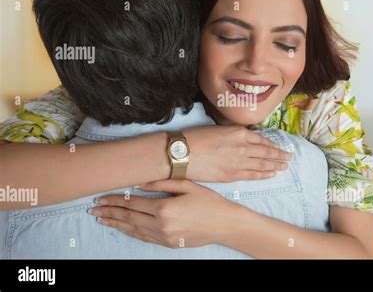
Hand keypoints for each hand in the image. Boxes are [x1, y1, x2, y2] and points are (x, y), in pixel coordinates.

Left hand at [90, 180, 243, 247]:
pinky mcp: (169, 243)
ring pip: (133, 230)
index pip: (132, 204)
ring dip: (116, 224)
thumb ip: (162, 183)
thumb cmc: (209, 202)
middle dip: (110, 212)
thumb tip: (139, 183)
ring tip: (102, 219)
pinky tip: (123, 228)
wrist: (225, 224)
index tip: (101, 198)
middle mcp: (161, 225)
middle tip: (94, 210)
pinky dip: (131, 233)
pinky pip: (144, 238)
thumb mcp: (187, 186)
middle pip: (129, 218)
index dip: (115, 200)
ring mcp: (164, 237)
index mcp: (165, 208)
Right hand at [183, 125, 291, 182]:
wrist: (181, 153)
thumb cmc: (194, 138)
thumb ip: (233, 135)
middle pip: (266, 151)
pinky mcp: (232, 175)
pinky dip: (264, 174)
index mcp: (239, 132)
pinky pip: (253, 175)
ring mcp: (238, 162)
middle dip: (279, 155)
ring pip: (262, 164)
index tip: (279, 146)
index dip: (272, 144)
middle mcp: (242, 147)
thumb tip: (243, 139)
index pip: (261, 139)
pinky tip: (271, 174)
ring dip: (275, 165)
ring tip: (285, 166)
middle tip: (290, 157)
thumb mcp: (217, 129)